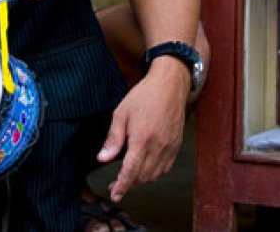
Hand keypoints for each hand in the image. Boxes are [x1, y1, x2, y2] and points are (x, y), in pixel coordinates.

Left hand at [96, 58, 189, 201]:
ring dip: (141, 180)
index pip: (131, 171)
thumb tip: (103, 158)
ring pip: (155, 175)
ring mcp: (170, 148)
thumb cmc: (144, 96)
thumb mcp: (121, 114)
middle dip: (129, 184)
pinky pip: (165, 168)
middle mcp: (158, 147)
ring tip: (129, 176)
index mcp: (142, 140)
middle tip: (115, 183)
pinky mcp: (176, 146)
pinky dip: (154, 173)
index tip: (115, 195)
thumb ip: (113, 139)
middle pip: (143, 177)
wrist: (170, 85)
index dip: (122, 186)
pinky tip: (145, 167)